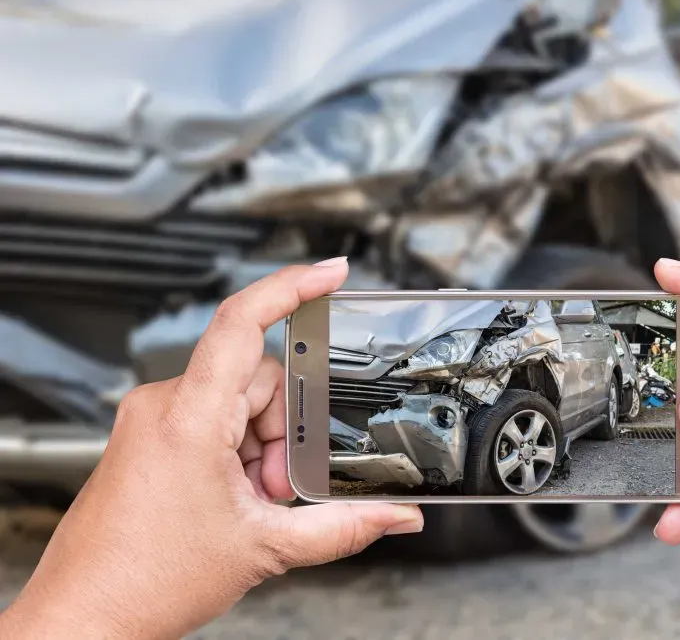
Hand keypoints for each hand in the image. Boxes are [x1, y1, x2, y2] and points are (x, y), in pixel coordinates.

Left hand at [0, 260, 422, 639]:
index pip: (242, 321)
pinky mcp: (149, 436)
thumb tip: (396, 515)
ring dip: (263, 448)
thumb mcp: (265, 548)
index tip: (331, 272)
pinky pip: (213, 420)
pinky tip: (236, 497)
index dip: (292, 286)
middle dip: (285, 433)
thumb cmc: (146, 581)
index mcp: (189, 416)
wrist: (85, 616)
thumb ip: (344, 527)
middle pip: (259, 381)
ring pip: (240, 404)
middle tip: (278, 488)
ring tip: (252, 502)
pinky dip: (239, 453)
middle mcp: (163, 405)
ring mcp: (153, 419)